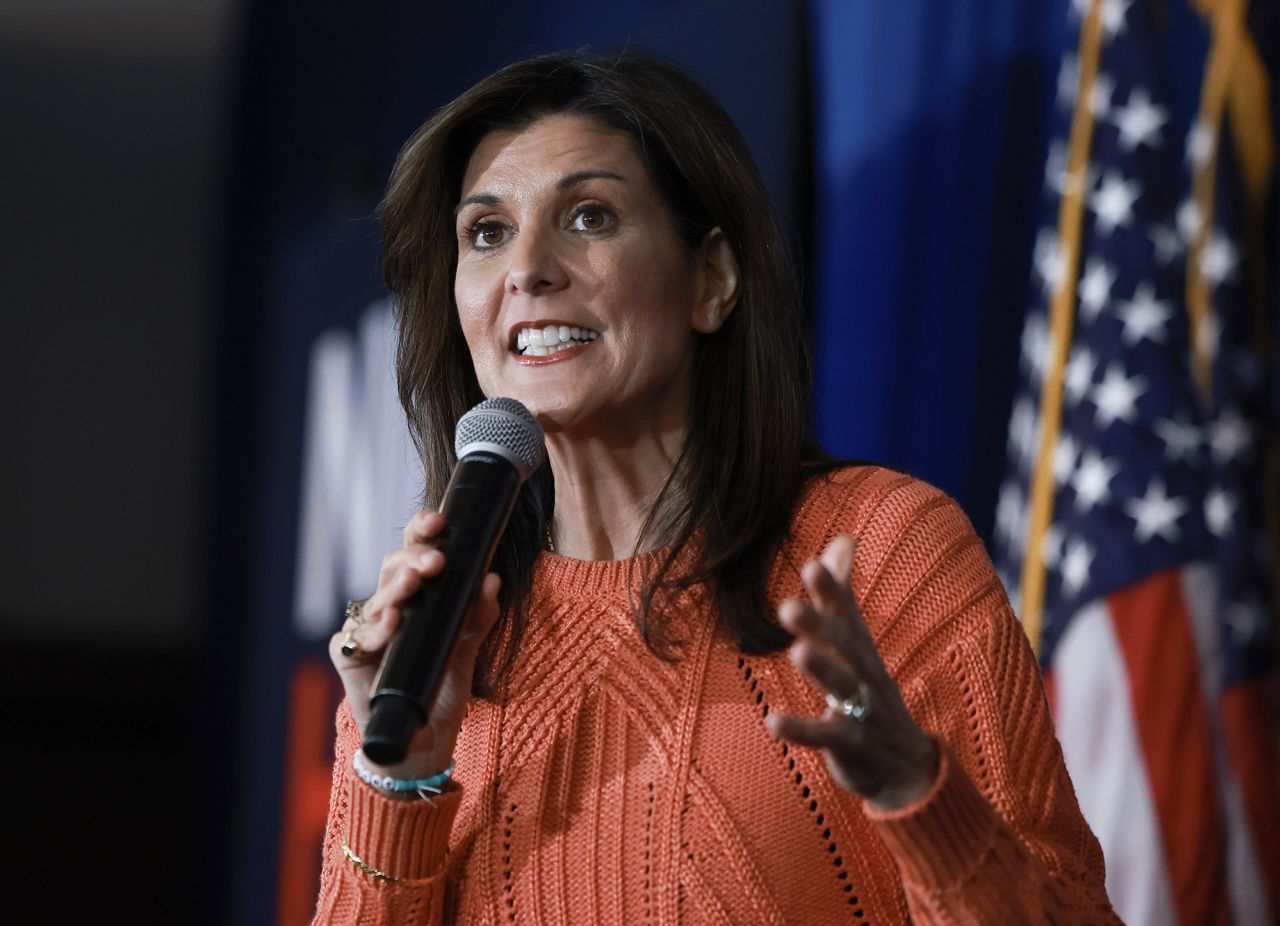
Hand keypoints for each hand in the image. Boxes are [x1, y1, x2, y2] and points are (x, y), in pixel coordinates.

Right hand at [328, 509, 502, 787]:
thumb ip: (479, 615)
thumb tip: (492, 580)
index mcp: (416, 593)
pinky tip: (390, 621)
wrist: (423, 738)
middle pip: (393, 567)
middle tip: (436, 560)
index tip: (438, 520)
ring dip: (395, 588)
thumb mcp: (467, 647)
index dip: (422, 532)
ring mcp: (367, 630)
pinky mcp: (350, 657)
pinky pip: (356, 639)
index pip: (416, 552)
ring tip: (415, 581)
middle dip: (413, 557)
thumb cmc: (441, 683)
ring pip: (375, 598)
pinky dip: (374, 630)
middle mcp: (388, 604)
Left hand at [765, 535, 938, 810]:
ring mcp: (862, 709)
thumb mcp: (857, 642)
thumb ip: (842, 594)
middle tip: (788, 606)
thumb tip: (843, 538)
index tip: (811, 565)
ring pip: (842, 687)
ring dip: (820, 670)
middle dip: (819, 624)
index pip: (846, 613)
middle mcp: (864, 673)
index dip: (831, 591)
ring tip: (795, 652)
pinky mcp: (853, 745)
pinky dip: (800, 729)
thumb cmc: (869, 691)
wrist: (906, 766)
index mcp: (859, 647)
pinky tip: (772, 721)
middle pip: (843, 645)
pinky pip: (826, 737)